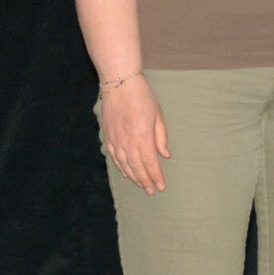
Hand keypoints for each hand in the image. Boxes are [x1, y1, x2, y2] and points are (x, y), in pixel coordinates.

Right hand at [100, 75, 168, 193]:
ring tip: (142, 185)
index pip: (150, 163)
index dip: (156, 177)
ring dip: (134, 177)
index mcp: (143, 136)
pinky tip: (127, 173)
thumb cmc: (143, 97)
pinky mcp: (108, 136)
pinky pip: (114, 157)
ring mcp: (116, 140)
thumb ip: (161, 138)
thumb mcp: (158, 116)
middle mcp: (128, 141)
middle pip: (137, 167)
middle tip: (152, 191)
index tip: (161, 187)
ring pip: (125, 165)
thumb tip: (165, 156)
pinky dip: (121, 168)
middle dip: (145, 181)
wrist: (119, 84)